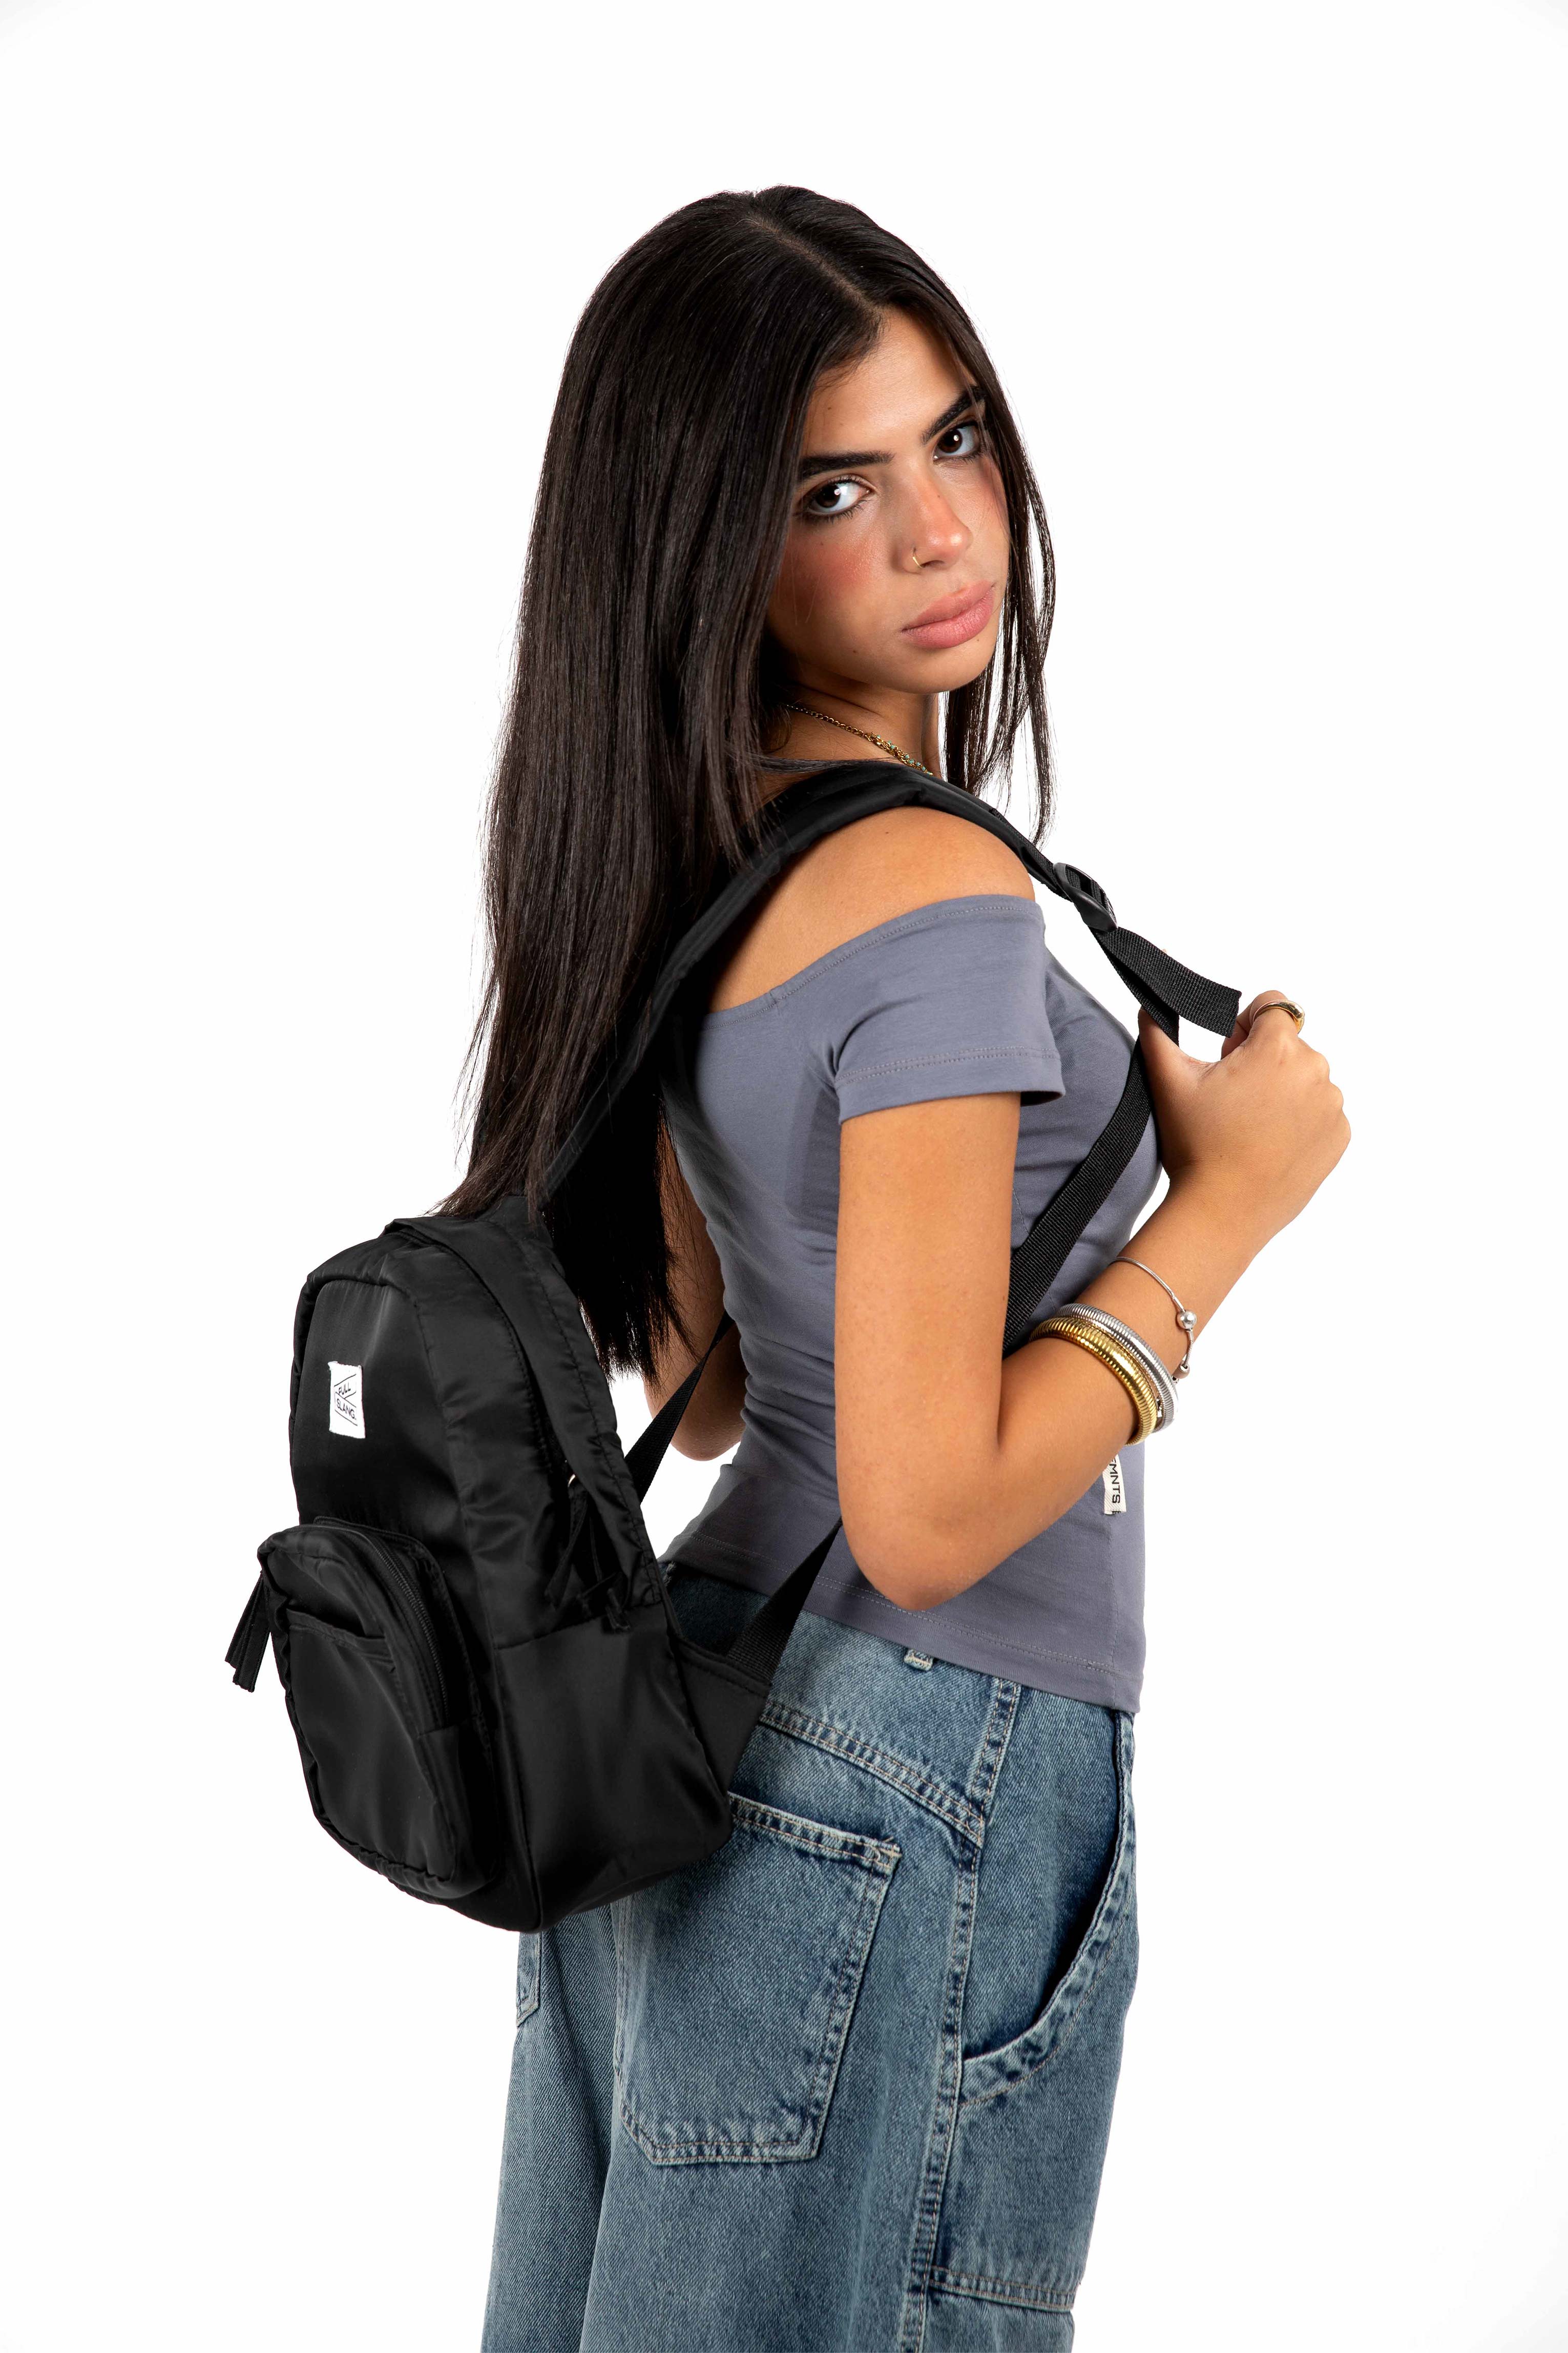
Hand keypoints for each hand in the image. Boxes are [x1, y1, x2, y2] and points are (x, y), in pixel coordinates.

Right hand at [1138, 994, 1349, 1254]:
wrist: (1222, 1213)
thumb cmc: (1196, 1147)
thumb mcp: (1169, 1082)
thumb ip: (1157, 1031)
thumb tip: (1149, 1002)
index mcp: (1277, 1049)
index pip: (1275, 1005)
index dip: (1246, 1023)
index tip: (1230, 1053)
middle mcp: (1315, 1070)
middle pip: (1289, 1044)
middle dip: (1263, 1059)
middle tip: (1232, 1096)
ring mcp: (1331, 1105)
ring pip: (1306, 1078)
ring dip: (1283, 1089)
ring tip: (1250, 1123)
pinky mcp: (1339, 1136)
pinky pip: (1321, 1111)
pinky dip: (1300, 1119)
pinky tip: (1269, 1142)